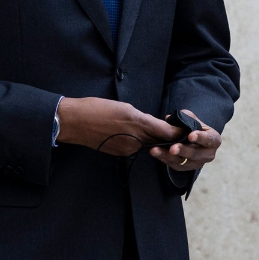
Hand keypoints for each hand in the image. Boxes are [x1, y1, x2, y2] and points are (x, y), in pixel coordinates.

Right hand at [55, 97, 183, 155]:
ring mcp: (126, 149)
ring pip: (147, 144)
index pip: (167, 132)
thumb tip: (152, 123)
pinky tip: (132, 134)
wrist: (73, 122)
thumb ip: (142, 116)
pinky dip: (138, 142)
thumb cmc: (95, 108)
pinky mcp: (119, 153)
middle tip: (176, 130)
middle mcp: (134, 140)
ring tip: (151, 129)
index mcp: (137, 123)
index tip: (186, 128)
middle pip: (159, 140)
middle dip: (168, 136)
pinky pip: (135, 148)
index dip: (178, 131)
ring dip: (152, 139)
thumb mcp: (123, 106)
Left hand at [148, 110, 221, 171]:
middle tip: (172, 148)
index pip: (209, 139)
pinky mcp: (187, 168)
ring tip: (156, 150)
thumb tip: (168, 118)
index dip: (200, 137)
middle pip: (195, 153)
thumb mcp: (192, 118)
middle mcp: (209, 154)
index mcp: (214, 139)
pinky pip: (175, 165)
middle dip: (183, 150)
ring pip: (183, 161)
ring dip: (168, 156)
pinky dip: (165, 159)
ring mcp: (198, 163)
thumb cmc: (194, 126)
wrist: (193, 139)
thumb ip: (184, 117)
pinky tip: (156, 153)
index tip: (190, 136)